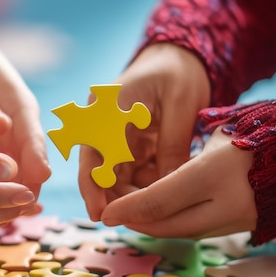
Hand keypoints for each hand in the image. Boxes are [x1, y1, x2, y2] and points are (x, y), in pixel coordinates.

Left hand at [0, 0, 50, 199]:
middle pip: (26, 165)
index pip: (33, 135)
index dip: (37, 158)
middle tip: (16, 213)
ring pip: (6, 178)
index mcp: (18, 105)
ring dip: (3, 198)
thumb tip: (1, 127)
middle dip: (24, 189)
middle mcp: (13, 129)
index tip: (39, 180)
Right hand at [79, 43, 210, 220]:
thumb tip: (167, 189)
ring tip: (156, 211)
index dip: (92, 186)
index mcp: (108, 107)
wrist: (183, 56)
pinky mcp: (129, 143)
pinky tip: (162, 195)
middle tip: (138, 221)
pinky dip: (146, 184)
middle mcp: (104, 123)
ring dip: (133, 194)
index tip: (99, 214)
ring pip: (116, 174)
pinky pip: (132, 171)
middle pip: (100, 169)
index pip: (92, 153)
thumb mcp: (181, 104)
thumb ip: (172, 145)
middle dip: (115, 197)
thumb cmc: (181, 72)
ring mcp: (115, 134)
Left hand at [99, 127, 257, 238]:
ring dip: (154, 227)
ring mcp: (237, 221)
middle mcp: (225, 204)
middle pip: (166, 225)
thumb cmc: (253, 132)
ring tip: (133, 215)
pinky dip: (175, 226)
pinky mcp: (242, 228)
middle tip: (116, 215)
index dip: (127, 209)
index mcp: (213, 173)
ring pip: (181, 232)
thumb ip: (175, 161)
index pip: (158, 200)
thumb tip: (136, 183)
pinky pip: (198, 231)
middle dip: (136, 223)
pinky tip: (162, 216)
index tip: (105, 213)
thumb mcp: (213, 135)